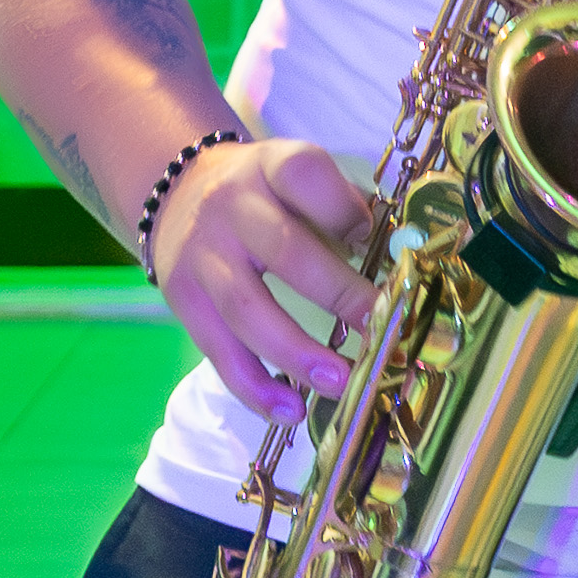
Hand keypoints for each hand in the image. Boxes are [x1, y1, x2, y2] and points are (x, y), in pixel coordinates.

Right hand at [148, 132, 377, 421]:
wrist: (177, 195)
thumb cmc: (264, 196)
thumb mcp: (297, 179)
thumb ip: (342, 210)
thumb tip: (400, 260)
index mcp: (270, 168)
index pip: (306, 174)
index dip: (344, 210)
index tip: (376, 243)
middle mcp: (231, 207)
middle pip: (285, 252)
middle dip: (338, 296)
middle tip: (381, 333)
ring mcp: (202, 257)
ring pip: (247, 311)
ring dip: (297, 354)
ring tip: (340, 383)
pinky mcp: (183, 301)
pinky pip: (219, 352)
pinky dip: (255, 387)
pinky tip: (290, 410)